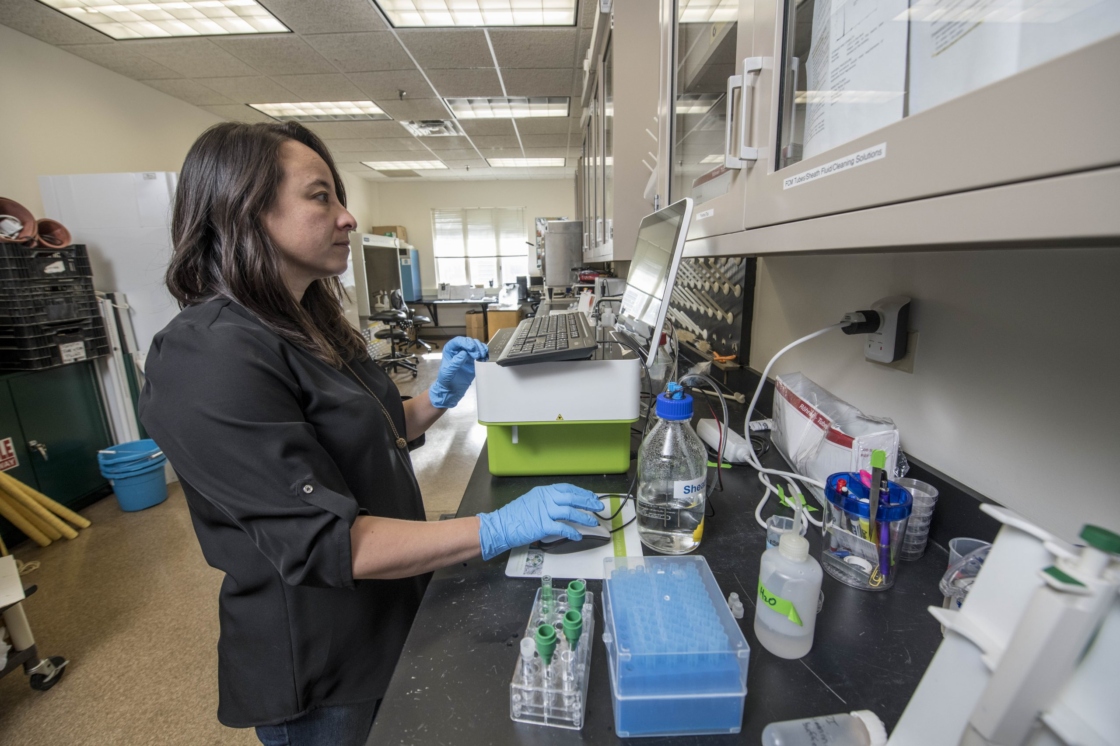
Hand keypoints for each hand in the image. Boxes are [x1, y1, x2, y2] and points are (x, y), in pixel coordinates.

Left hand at [428, 337, 488, 408]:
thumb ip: (455, 362)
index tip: (472, 349)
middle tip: (478, 355)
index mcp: (450, 350)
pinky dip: (484, 354)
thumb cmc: (446, 381)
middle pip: (469, 342)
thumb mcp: (448, 372)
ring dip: (481, 349)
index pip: (458, 341)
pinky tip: (484, 359)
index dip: (466, 343)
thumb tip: (464, 353)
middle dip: (475, 346)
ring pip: (476, 345)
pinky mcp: (474, 360)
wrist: (451, 390)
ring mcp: (467, 354)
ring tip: (482, 356)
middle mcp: (459, 349)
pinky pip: (480, 353)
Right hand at [478, 484, 605, 560]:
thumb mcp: (531, 501)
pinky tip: (578, 536)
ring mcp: (544, 511)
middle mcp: (546, 498)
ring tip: (594, 522)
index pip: (568, 488)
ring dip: (584, 517)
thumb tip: (561, 505)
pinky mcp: (542, 525)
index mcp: (544, 491)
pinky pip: (562, 528)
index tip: (592, 496)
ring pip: (570, 512)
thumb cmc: (514, 516)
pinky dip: (572, 532)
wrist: (500, 525)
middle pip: (572, 498)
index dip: (582, 492)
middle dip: (588, 502)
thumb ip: (546, 501)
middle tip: (599, 507)